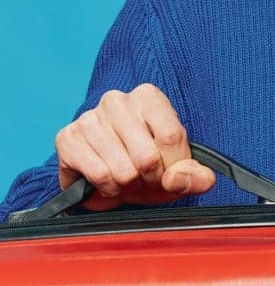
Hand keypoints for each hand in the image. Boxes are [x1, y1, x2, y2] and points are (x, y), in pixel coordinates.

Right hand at [53, 84, 214, 209]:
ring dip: (128, 185)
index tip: (168, 175)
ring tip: (127, 179)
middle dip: (150, 179)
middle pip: (147, 156)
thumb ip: (196, 176)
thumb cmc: (146, 165)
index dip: (173, 167)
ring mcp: (89, 118)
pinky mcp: (67, 138)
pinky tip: (108, 181)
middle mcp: (117, 101)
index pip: (171, 137)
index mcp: (149, 97)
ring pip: (123, 170)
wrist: (108, 177)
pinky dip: (108, 188)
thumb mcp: (178, 170)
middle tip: (145, 179)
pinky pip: (99, 175)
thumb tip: (187, 179)